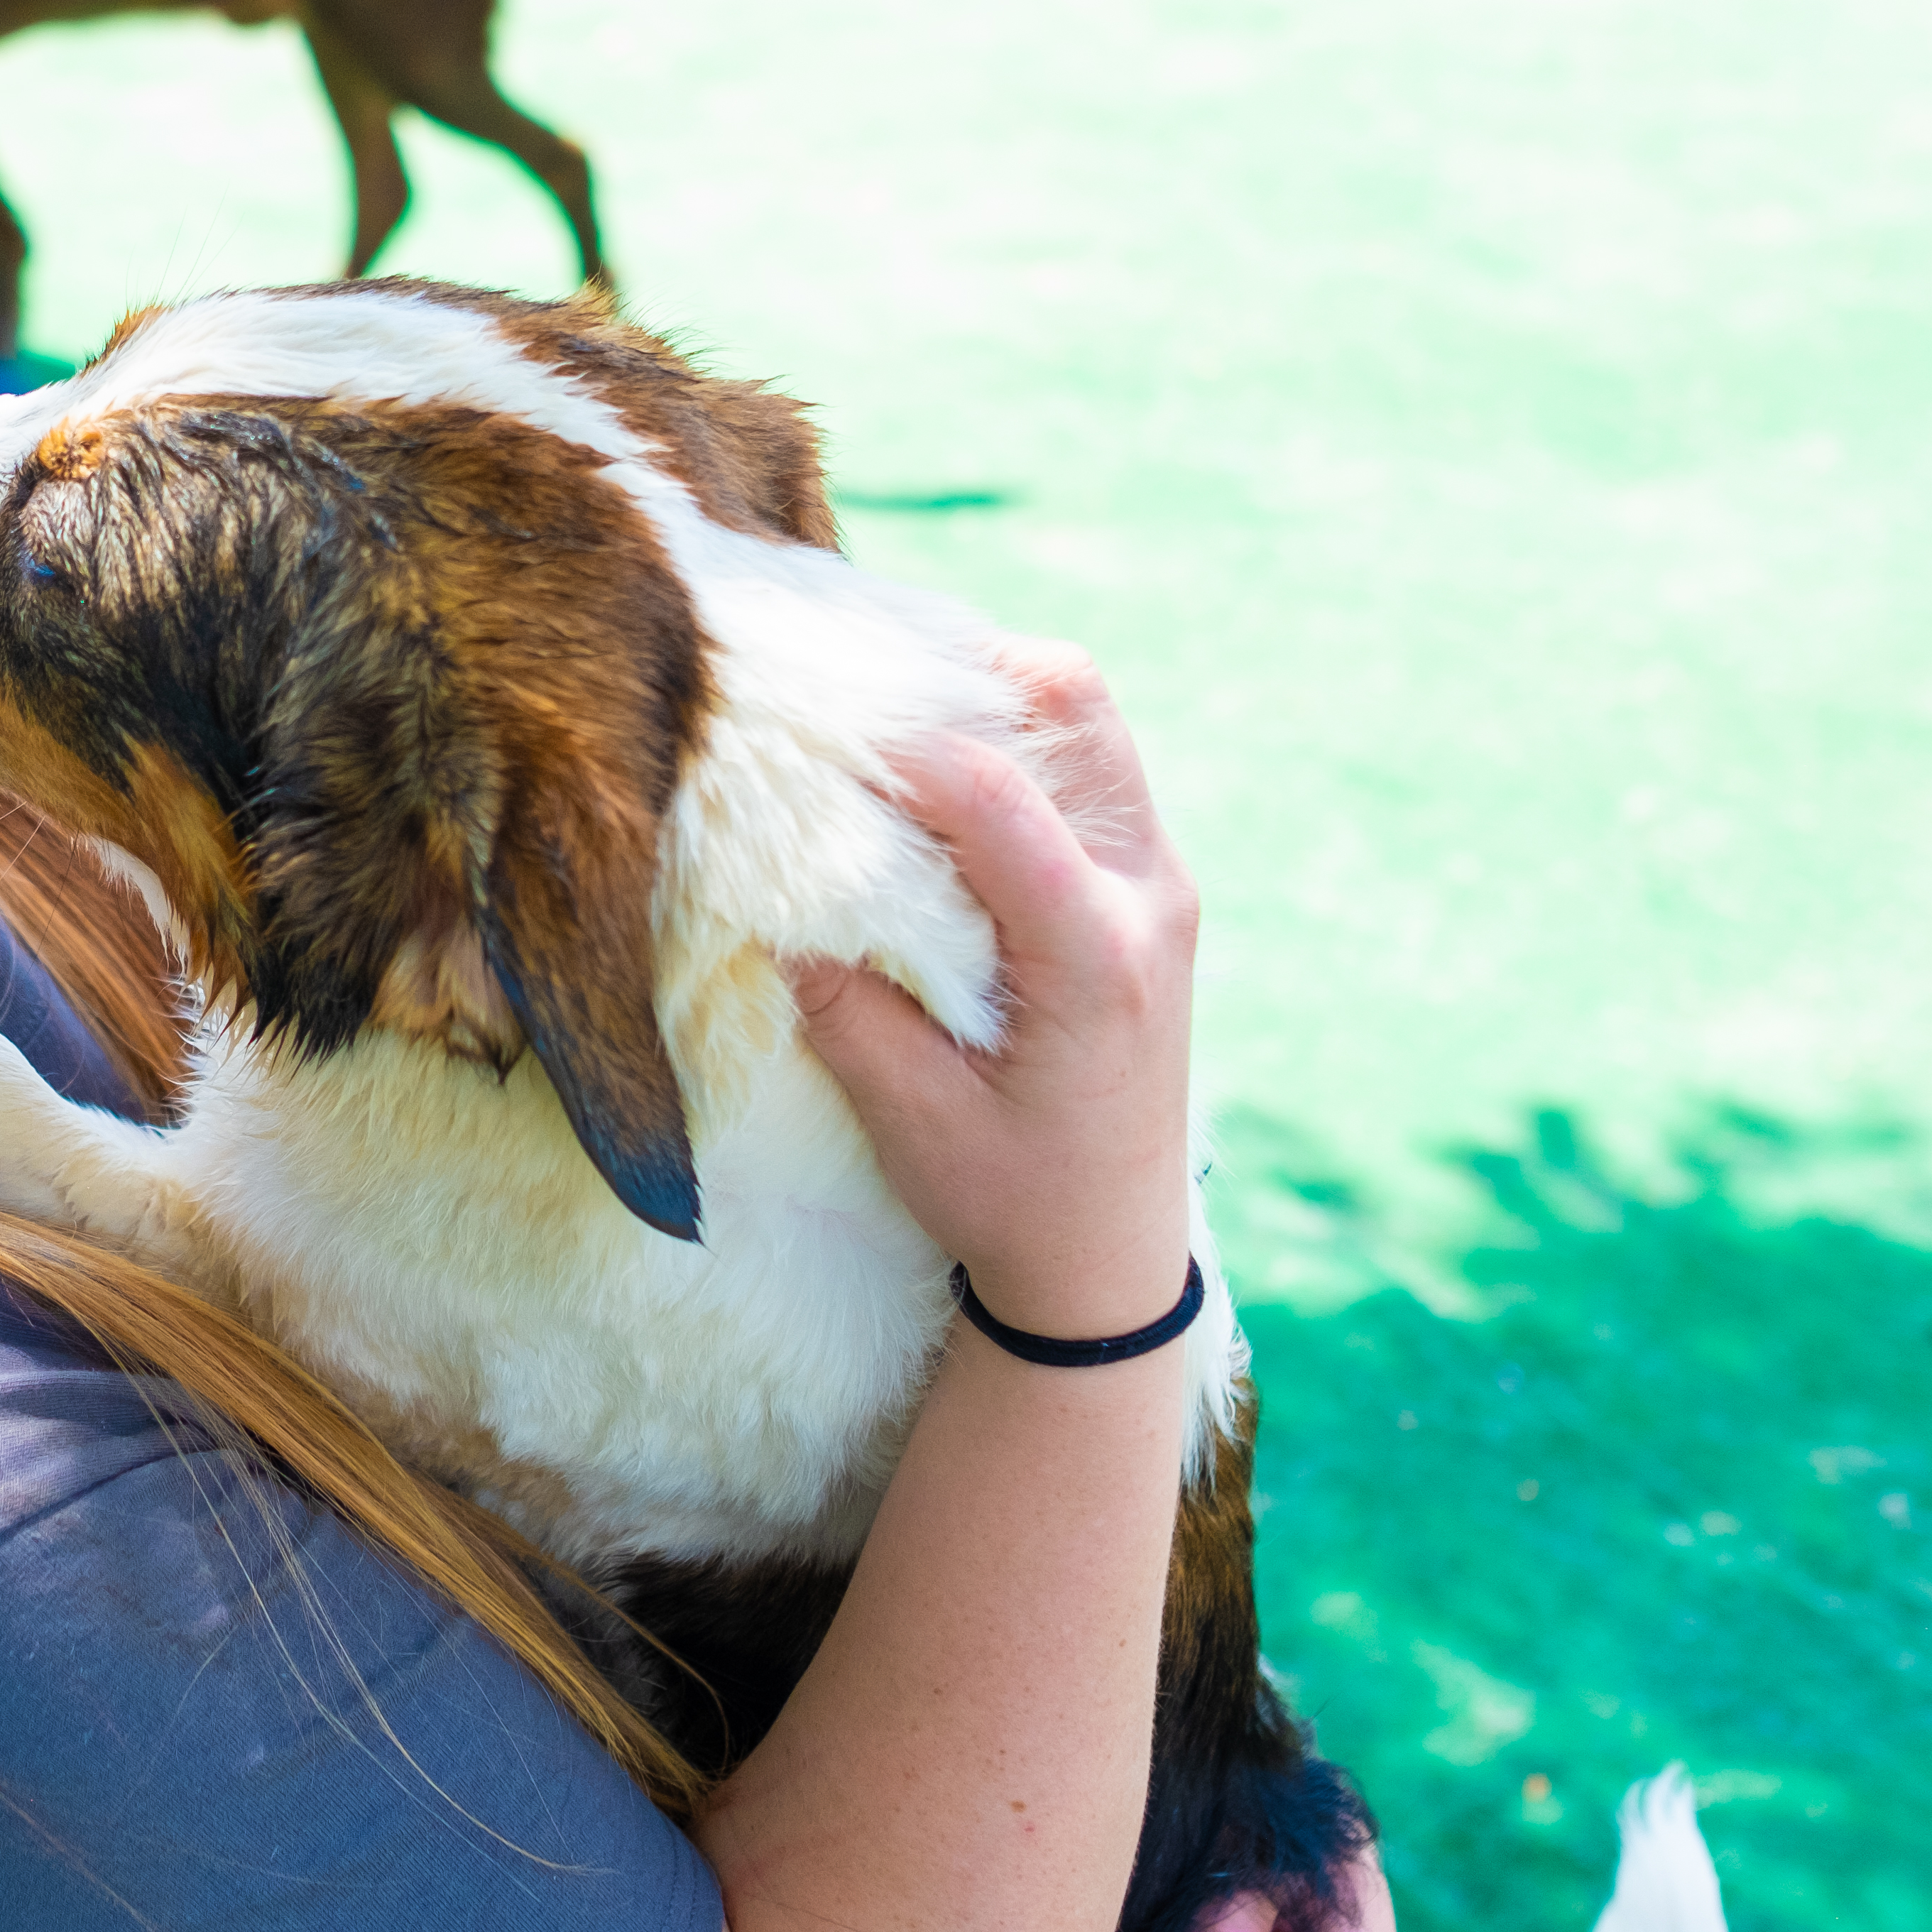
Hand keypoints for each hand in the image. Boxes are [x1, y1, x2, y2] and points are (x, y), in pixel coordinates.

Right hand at [787, 639, 1201, 1339]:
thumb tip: (774, 893)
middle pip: (1073, 703)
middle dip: (959, 671)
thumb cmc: (1012, 1200)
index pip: (994, 794)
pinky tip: (931, 777)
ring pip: (1085, 718)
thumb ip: (845, 1001)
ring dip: (986, 698)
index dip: (894, 743)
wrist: (1109, 1260)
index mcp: (1094, 959)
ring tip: (889, 725)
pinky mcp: (1143, 888)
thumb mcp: (911, 1116)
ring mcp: (1157, 884)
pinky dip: (1009, 742)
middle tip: (860, 693)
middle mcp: (1146, 898)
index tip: (809, 730)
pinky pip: (1087, 766)